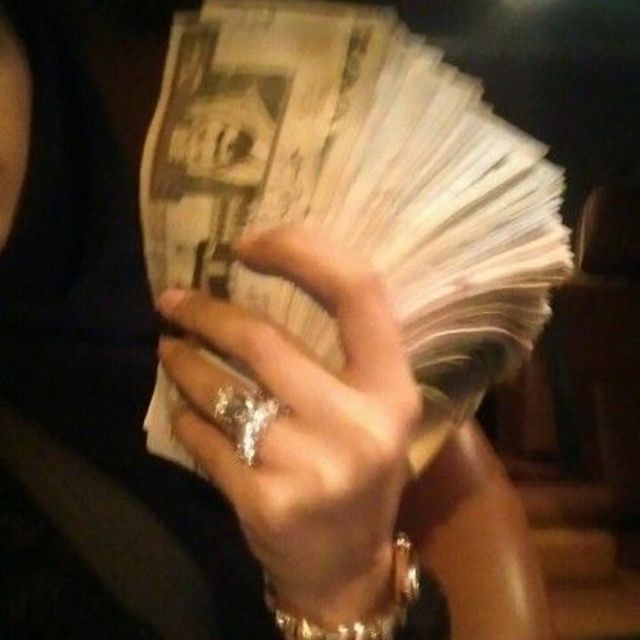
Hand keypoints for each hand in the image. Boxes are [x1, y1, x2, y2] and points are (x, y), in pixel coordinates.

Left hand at [156, 226, 421, 625]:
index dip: (302, 251)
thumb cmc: (359, 475)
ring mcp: (311, 467)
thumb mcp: (371, 412)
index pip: (358, 292)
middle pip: (264, 340)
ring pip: (223, 390)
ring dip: (183, 363)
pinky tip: (184, 412)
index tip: (247, 243)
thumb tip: (258, 285)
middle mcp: (359, 425)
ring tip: (169, 350)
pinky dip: (186, 418)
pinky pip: (205, 439)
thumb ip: (337, 356)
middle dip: (205, 313)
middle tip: (171, 301)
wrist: (345, 569)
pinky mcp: (265, 501)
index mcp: (393, 392)